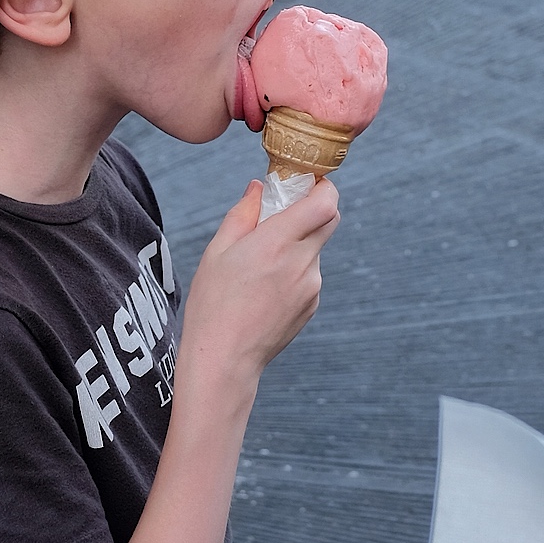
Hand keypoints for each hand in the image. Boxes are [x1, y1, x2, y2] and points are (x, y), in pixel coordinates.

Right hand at [177, 177, 339, 406]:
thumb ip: (243, 214)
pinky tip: (265, 290)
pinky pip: (309, 274)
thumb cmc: (213, 304)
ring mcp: (311, 285)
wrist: (225, 358)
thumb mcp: (217, 251)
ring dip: (297, 245)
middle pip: (329, 220)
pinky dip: (294, 271)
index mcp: (277, 242)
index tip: (304, 184)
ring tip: (260, 267)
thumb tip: (259, 188)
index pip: (325, 202)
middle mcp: (302, 262)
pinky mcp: (312, 304)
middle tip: (283, 215)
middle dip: (312, 210)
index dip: (321, 187)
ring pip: (315, 249)